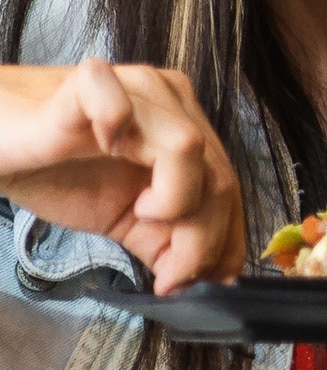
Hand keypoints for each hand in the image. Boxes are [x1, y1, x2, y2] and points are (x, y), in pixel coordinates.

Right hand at [0, 60, 244, 290]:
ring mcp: (133, 87)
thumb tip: (205, 280)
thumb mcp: (122, 219)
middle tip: (170, 274)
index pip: (229, 186)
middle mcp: (171, 101)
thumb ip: (166, 243)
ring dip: (174, 197)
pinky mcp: (89, 85)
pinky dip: (119, 132)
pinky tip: (106, 151)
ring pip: (188, 146)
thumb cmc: (55, 172)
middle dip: (201, 237)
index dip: (225, 239)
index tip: (207, 285)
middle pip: (217, 174)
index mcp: (187, 128)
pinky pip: (119, 104)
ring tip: (140, 213)